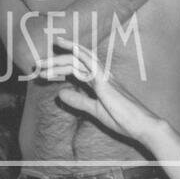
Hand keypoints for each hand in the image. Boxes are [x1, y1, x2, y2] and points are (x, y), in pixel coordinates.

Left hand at [38, 37, 163, 142]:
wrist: (142, 126)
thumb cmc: (124, 119)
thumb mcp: (95, 110)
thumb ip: (79, 101)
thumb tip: (60, 94)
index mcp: (99, 81)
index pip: (76, 69)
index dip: (59, 68)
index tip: (43, 71)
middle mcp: (101, 74)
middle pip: (74, 62)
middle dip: (54, 62)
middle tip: (36, 66)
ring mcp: (104, 76)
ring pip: (78, 60)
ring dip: (58, 60)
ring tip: (41, 63)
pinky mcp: (106, 82)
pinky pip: (88, 64)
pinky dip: (75, 55)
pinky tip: (63, 52)